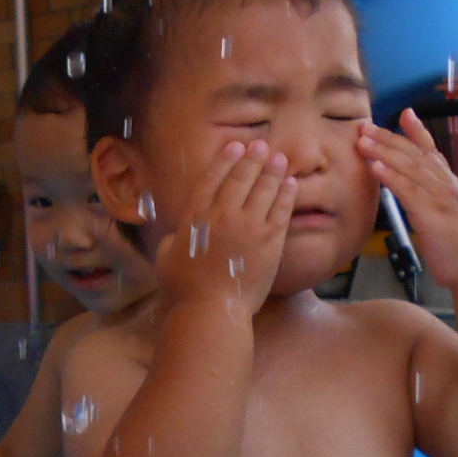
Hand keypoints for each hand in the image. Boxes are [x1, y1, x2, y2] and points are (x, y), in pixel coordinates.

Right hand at [153, 139, 295, 317]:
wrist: (211, 310)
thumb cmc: (183, 289)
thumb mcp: (166, 257)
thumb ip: (175, 238)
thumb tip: (178, 233)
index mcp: (196, 216)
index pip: (213, 178)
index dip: (225, 160)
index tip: (235, 146)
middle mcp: (223, 215)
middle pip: (241, 178)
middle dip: (252, 158)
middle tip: (261, 146)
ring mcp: (249, 227)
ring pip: (265, 189)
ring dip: (273, 171)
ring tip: (280, 159)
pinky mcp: (270, 242)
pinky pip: (282, 211)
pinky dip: (287, 195)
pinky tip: (291, 185)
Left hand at [358, 110, 457, 293]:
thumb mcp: (449, 218)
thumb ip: (435, 202)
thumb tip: (418, 198)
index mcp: (451, 186)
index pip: (432, 151)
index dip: (418, 132)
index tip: (404, 113)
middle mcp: (447, 185)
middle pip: (415, 154)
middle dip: (389, 138)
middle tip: (365, 126)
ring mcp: (441, 198)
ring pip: (409, 168)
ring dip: (383, 152)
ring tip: (362, 141)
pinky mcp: (432, 215)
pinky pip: (407, 191)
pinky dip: (390, 177)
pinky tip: (374, 167)